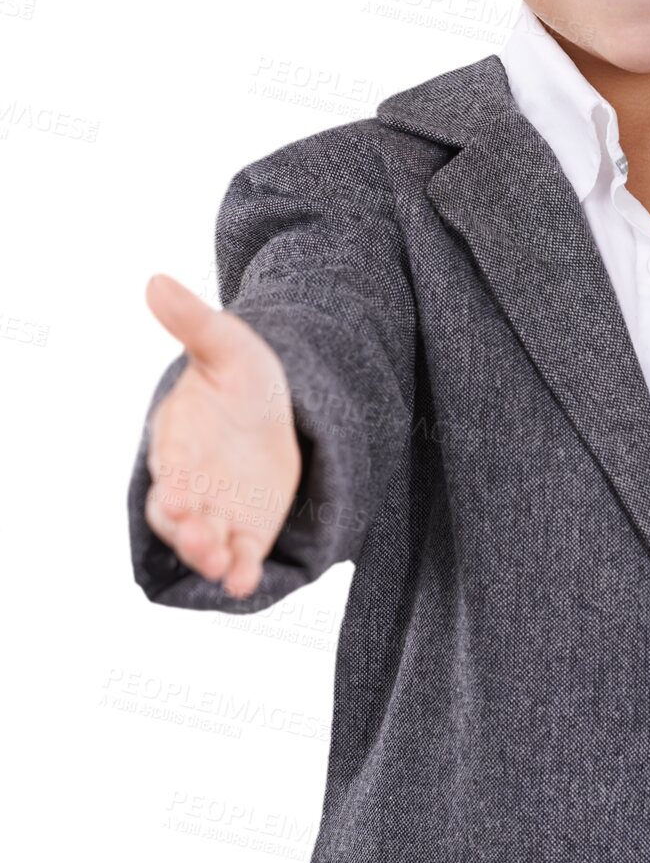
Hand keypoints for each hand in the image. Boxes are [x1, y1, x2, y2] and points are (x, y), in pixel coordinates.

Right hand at [143, 273, 302, 598]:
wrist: (281, 403)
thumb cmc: (242, 374)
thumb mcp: (228, 344)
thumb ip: (193, 322)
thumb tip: (155, 279)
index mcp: (178, 442)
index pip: (170, 469)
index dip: (173, 486)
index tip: (180, 496)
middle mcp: (192, 484)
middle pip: (181, 516)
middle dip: (189, 531)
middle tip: (202, 542)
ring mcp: (220, 510)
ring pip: (207, 542)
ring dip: (211, 557)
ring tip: (224, 568)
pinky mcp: (249, 528)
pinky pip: (241, 555)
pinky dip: (240, 572)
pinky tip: (247, 584)